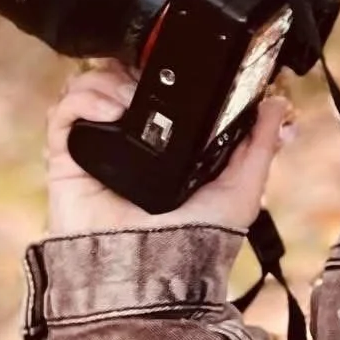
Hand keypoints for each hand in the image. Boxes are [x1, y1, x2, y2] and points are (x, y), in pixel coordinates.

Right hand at [44, 63, 296, 238]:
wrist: (152, 276)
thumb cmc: (195, 242)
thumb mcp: (242, 189)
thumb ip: (260, 145)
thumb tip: (277, 104)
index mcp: (168, 145)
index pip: (158, 90)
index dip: (164, 69)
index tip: (182, 62)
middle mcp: (131, 144)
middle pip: (121, 79)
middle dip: (134, 67)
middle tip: (151, 76)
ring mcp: (98, 150)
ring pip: (90, 86)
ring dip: (108, 79)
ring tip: (128, 97)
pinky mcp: (67, 162)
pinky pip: (61, 114)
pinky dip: (81, 99)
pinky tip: (107, 110)